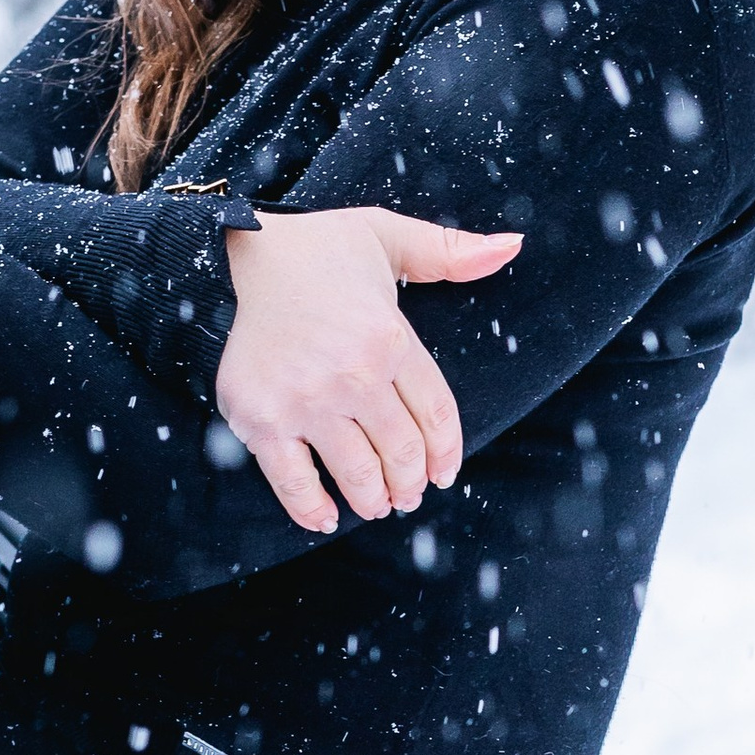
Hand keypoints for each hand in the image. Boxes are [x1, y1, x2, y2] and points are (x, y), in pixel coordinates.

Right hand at [218, 206, 519, 532]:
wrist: (242, 252)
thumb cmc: (321, 248)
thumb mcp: (391, 237)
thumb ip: (450, 252)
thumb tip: (511, 246)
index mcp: (390, 338)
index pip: (435, 414)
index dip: (445, 452)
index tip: (443, 474)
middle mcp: (353, 374)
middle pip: (402, 451)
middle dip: (411, 482)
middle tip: (408, 494)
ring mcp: (306, 400)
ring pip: (358, 473)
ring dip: (374, 499)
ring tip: (376, 505)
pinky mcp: (261, 418)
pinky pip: (294, 480)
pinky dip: (312, 508)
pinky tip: (327, 517)